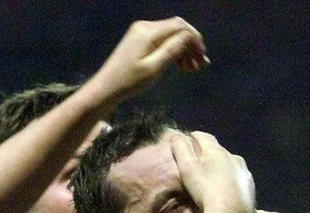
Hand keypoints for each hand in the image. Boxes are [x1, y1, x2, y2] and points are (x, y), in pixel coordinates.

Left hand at [93, 17, 208, 101]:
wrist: (106, 88)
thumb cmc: (129, 81)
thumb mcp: (154, 68)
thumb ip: (172, 50)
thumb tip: (188, 38)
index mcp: (149, 32)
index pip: (179, 26)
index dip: (194, 39)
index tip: (203, 56)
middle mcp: (146, 27)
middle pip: (176, 30)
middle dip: (191, 46)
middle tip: (201, 65)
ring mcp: (142, 33)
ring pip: (171, 36)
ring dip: (184, 50)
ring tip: (192, 69)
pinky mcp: (140, 41)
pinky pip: (162, 41)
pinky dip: (173, 51)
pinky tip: (180, 66)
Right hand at [170, 131, 254, 212]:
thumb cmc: (205, 191)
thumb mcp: (187, 168)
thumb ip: (180, 149)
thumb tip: (176, 135)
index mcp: (216, 150)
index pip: (202, 137)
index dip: (192, 138)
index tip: (186, 142)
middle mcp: (233, 157)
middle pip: (217, 150)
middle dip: (206, 154)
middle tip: (196, 164)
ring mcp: (244, 172)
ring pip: (229, 164)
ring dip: (220, 167)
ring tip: (211, 179)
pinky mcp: (250, 187)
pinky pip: (238, 179)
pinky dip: (231, 181)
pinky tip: (225, 191)